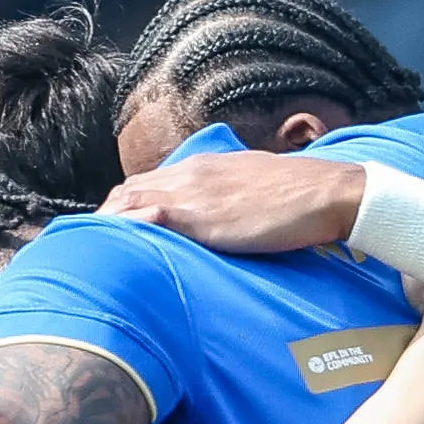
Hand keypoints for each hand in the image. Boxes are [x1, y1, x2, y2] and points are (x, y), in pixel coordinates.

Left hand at [102, 150, 362, 255]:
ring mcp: (193, 191)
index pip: (145, 184)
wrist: (329, 193)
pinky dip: (125, 230)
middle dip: (106, 219)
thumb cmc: (298, 198)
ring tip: (93, 256)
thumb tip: (209, 221)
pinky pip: (148, 217)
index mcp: (202, 166)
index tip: (110, 232)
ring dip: (107, 227)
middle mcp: (190, 173)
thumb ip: (222, 200)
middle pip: (127, 192)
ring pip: (130, 202)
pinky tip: (111, 250)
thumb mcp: (250, 190)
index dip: (122, 209)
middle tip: (93, 250)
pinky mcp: (200, 214)